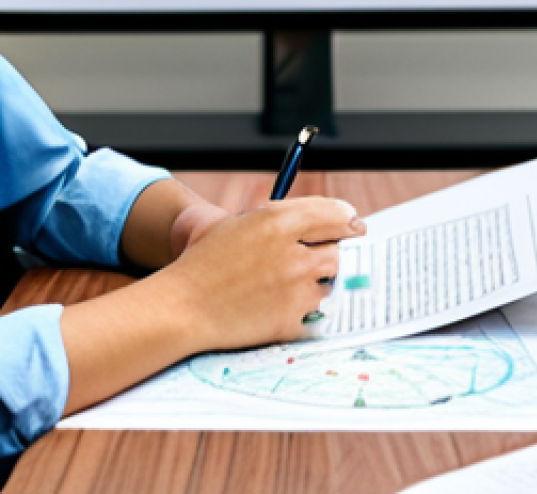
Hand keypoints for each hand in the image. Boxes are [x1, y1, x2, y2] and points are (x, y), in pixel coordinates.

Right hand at [164, 197, 365, 351]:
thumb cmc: (206, 261)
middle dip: (332, 251)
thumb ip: (282, 216)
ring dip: (319, 281)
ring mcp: (295, 291)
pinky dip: (306, 309)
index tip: (353, 224)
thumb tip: (333, 216)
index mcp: (275, 221)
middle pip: (338, 250)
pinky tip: (282, 304)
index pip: (334, 214)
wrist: (184, 306)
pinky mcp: (293, 321)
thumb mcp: (239, 222)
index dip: (346, 219)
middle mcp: (291, 254)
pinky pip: (316, 312)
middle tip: (322, 254)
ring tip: (292, 282)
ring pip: (330, 283)